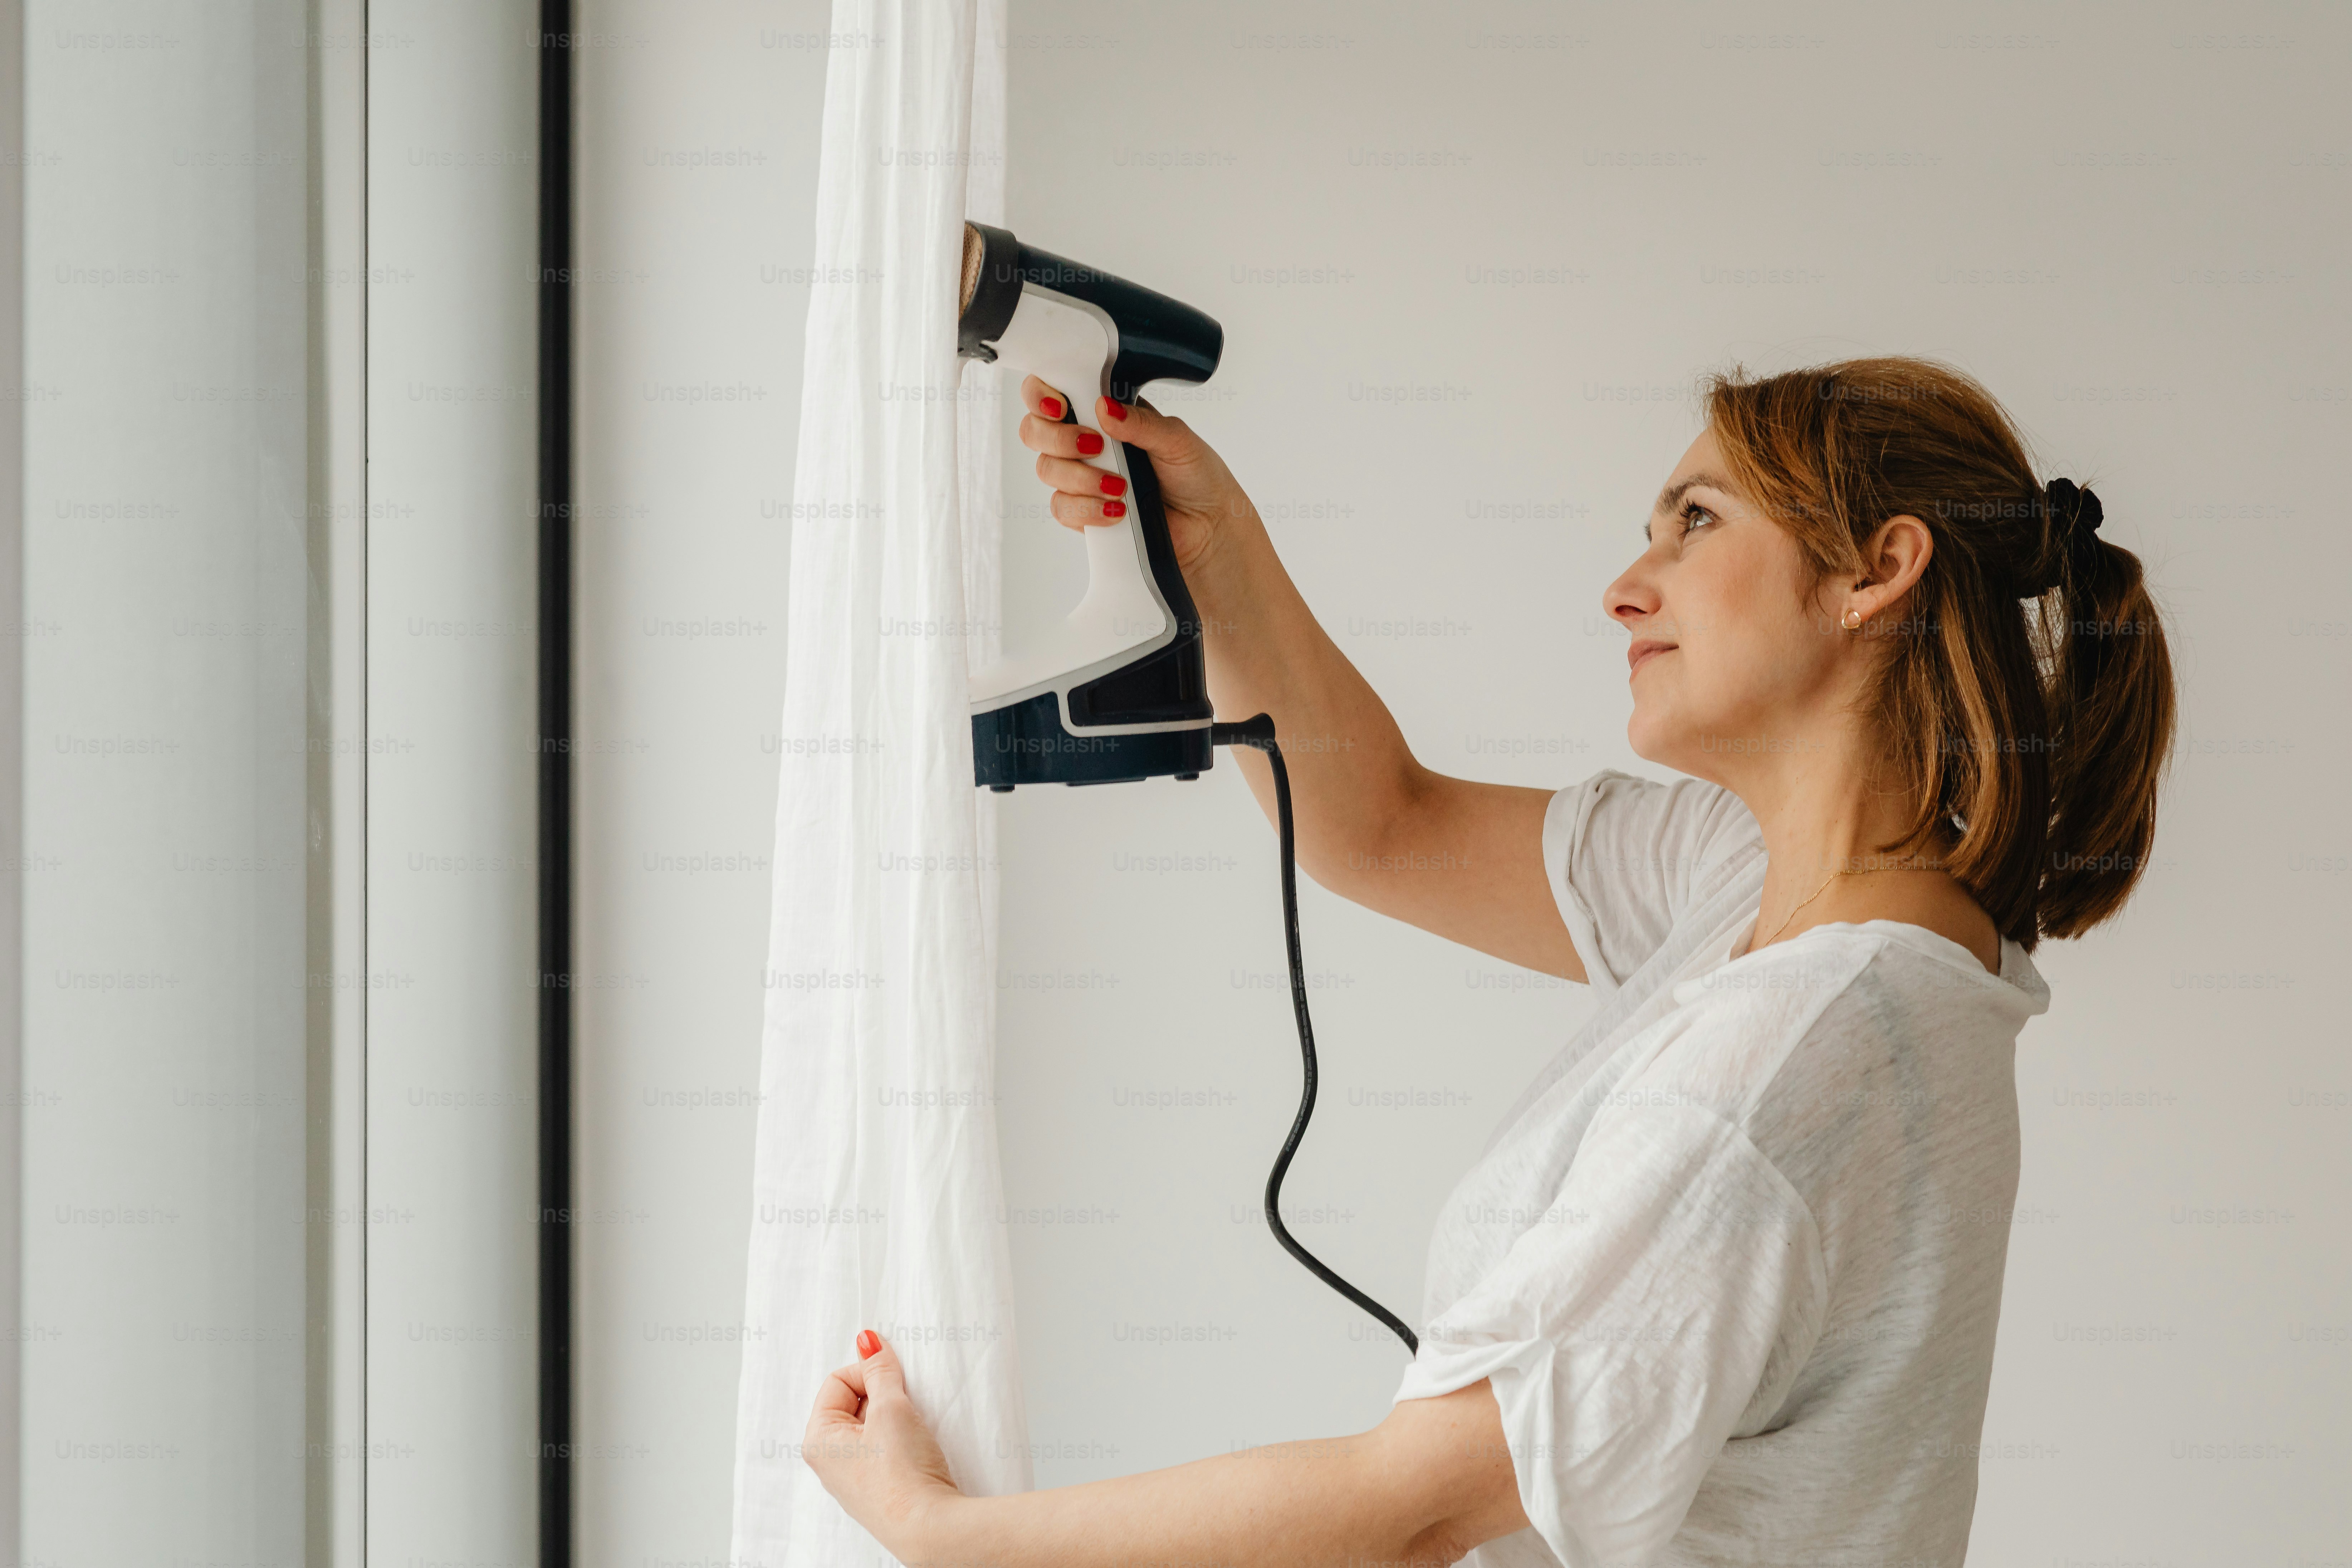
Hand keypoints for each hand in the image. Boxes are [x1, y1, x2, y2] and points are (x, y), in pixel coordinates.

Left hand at [803, 1330, 963, 1558]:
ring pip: (871, 1424)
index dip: (869, 1373)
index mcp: (818, 1440)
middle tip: (905, 1405)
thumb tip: (867, 1340)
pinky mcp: (878, 1487)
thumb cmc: (903, 1474)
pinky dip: (901, 1437)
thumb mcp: (892, 1408)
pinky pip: (884, 1446)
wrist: (931, 1527)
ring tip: (912, 1427)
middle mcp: (830, 1460)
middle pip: (853, 1401)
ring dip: (894, 1416)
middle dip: (882, 1395)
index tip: (894, 1380)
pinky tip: (916, 1445)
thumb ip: (879, 1370)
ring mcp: (854, 1476)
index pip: (838, 1381)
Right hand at [1017, 375, 1251, 575]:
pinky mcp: (1083, 513)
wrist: (1209, 529)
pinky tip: (1117, 511)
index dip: (1041, 394)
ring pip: (1047, 470)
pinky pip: (1062, 508)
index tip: (1058, 406)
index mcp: (1104, 412)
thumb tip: (1104, 409)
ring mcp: (1080, 478)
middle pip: (1035, 430)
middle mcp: (1086, 441)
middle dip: (1059, 438)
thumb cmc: (1198, 477)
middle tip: (1095, 447)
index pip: (1053, 393)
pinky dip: (1087, 509)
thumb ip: (1140, 423)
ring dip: (1081, 478)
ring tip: (1121, 487)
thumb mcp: (1177, 439)